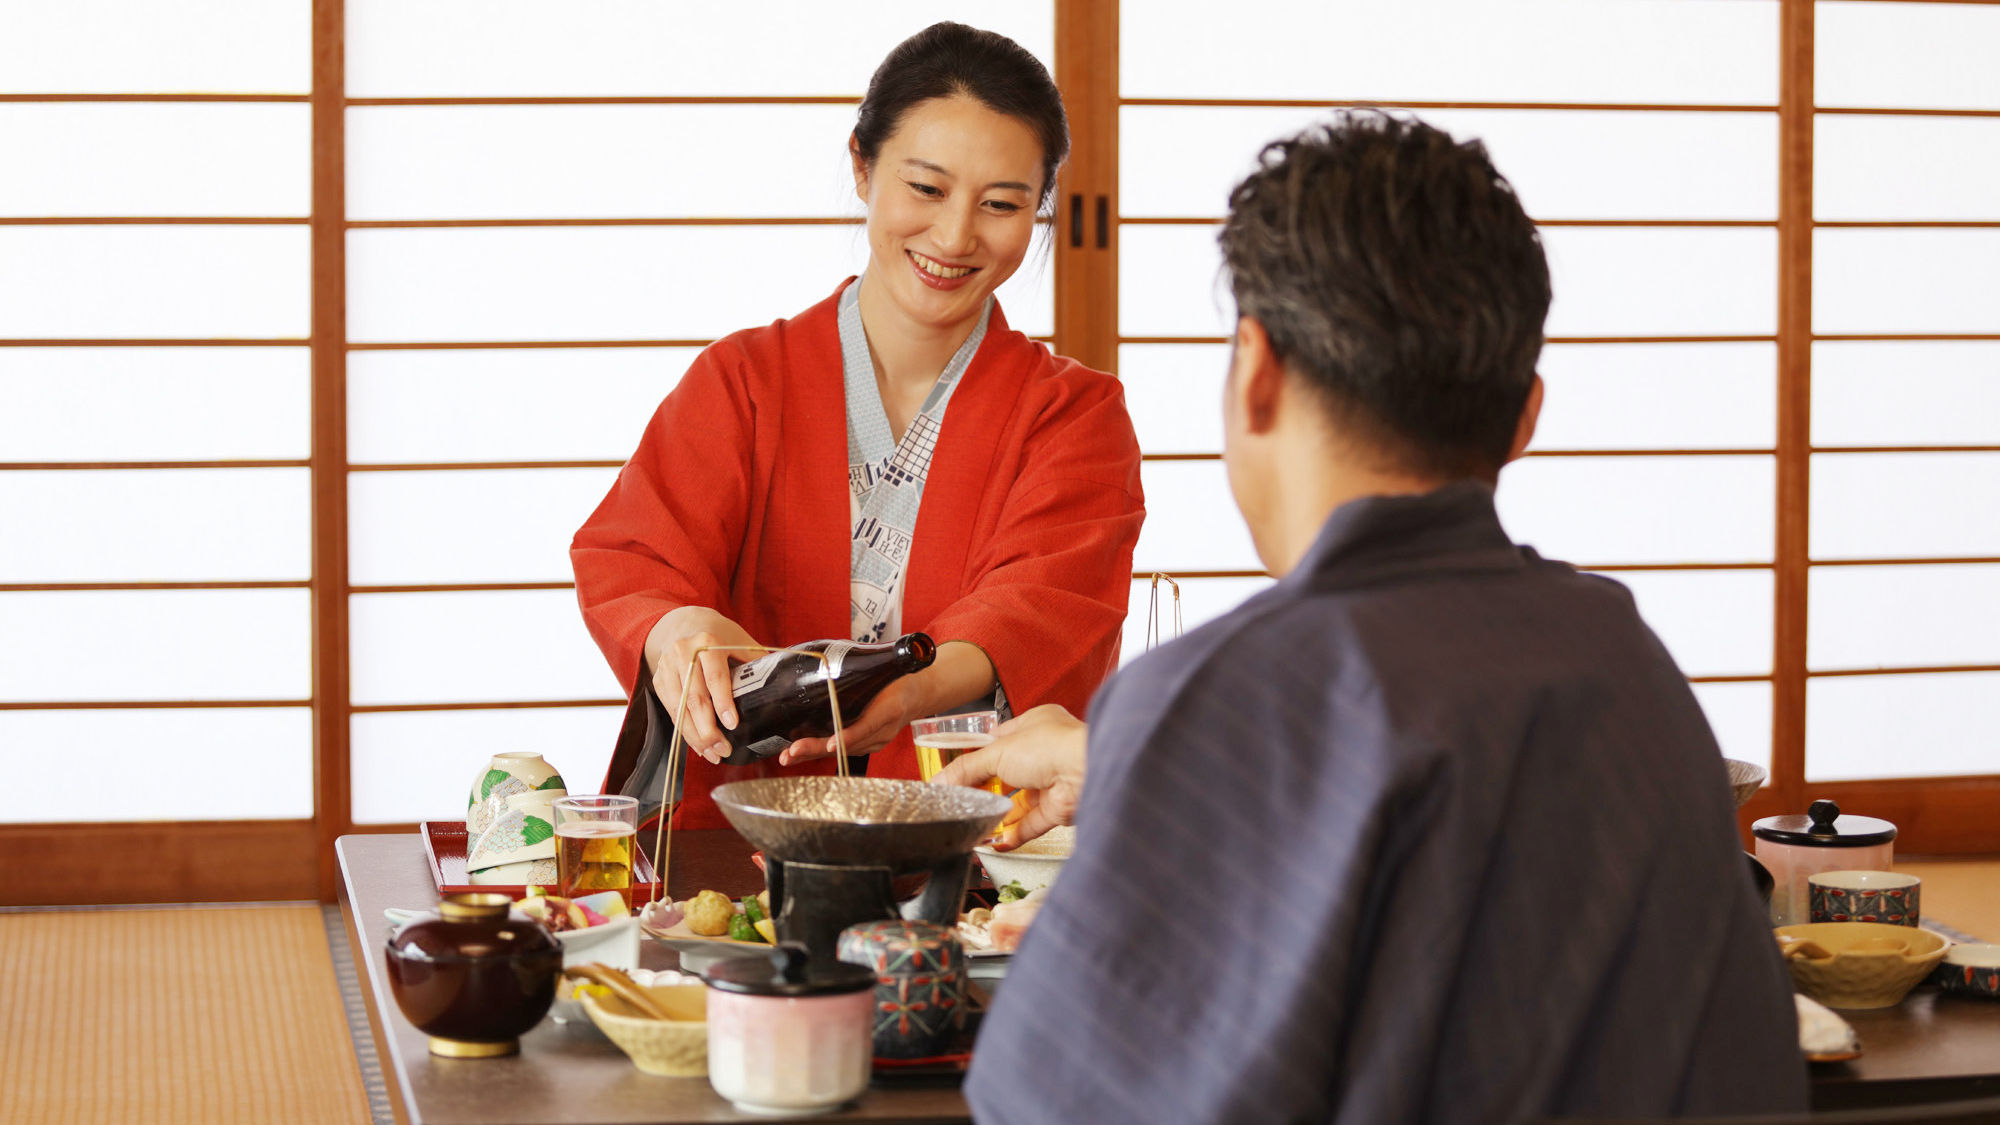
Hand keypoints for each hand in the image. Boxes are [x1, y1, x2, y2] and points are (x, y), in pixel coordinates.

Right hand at [644, 607, 762, 765]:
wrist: (682, 623)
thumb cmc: (718, 635)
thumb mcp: (739, 640)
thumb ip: (755, 661)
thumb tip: (783, 683)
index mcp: (706, 643)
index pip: (715, 677)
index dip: (723, 702)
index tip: (732, 724)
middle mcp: (683, 654)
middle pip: (694, 698)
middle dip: (708, 729)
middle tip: (724, 749)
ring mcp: (667, 668)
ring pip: (679, 709)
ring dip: (695, 737)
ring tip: (713, 754)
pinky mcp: (658, 681)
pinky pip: (671, 711)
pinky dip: (685, 731)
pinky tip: (699, 746)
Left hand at [778, 640, 990, 765]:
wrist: (920, 694)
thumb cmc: (903, 677)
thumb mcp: (892, 666)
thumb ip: (871, 662)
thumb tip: (835, 650)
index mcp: (891, 709)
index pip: (868, 726)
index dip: (848, 736)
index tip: (831, 743)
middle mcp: (883, 731)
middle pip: (848, 744)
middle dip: (818, 748)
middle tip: (793, 750)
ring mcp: (876, 741)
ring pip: (842, 751)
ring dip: (814, 753)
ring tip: (788, 756)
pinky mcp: (867, 744)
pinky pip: (842, 750)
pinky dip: (820, 752)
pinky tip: (798, 754)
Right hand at [932, 704, 1086, 849]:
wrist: (1087, 772)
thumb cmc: (1052, 746)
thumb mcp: (997, 751)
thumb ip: (966, 769)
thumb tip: (941, 781)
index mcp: (1035, 725)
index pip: (999, 741)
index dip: (977, 756)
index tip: (955, 773)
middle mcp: (1046, 752)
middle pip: (1007, 774)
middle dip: (985, 788)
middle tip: (961, 801)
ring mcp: (1053, 781)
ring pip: (1019, 802)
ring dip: (997, 814)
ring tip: (973, 824)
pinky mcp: (1058, 808)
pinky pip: (1031, 824)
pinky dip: (1012, 834)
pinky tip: (994, 842)